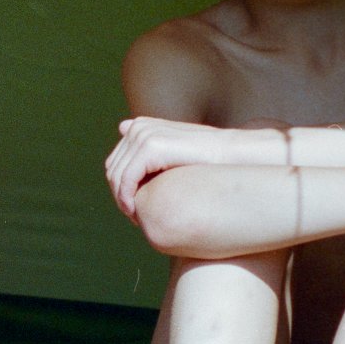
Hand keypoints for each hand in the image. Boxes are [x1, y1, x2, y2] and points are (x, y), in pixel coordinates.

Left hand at [106, 117, 247, 218]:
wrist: (231, 156)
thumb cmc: (205, 161)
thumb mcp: (173, 154)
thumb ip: (150, 153)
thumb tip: (123, 130)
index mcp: (140, 126)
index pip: (116, 161)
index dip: (120, 186)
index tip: (132, 207)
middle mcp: (139, 127)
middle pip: (113, 168)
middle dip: (119, 194)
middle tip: (133, 216)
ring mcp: (144, 134)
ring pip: (117, 175)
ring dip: (122, 199)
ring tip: (136, 217)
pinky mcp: (150, 147)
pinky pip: (127, 179)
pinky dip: (126, 198)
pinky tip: (136, 213)